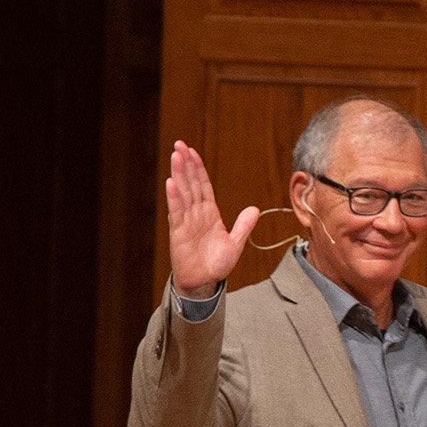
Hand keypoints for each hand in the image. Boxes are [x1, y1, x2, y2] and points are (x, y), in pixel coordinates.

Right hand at [165, 140, 259, 300]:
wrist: (205, 282)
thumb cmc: (217, 264)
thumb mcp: (235, 243)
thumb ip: (244, 226)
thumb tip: (255, 209)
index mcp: (209, 214)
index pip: (203, 186)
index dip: (199, 169)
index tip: (193, 152)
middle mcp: (196, 214)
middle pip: (191, 184)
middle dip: (186, 164)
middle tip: (179, 144)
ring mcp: (186, 221)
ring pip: (182, 193)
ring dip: (179, 174)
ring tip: (175, 155)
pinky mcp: (178, 232)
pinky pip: (177, 212)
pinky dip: (174, 198)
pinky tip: (171, 182)